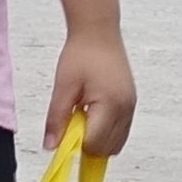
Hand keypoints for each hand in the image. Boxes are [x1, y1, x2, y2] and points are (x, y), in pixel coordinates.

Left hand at [43, 29, 137, 157]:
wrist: (98, 31)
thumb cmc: (81, 53)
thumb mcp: (63, 87)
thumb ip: (56, 119)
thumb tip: (51, 146)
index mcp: (110, 104)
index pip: (94, 145)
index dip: (76, 145)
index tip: (64, 135)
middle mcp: (125, 109)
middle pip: (107, 150)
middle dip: (87, 146)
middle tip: (71, 125)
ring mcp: (131, 107)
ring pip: (116, 144)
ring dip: (97, 141)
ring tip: (81, 119)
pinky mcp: (131, 104)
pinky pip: (121, 132)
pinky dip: (106, 133)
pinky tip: (91, 116)